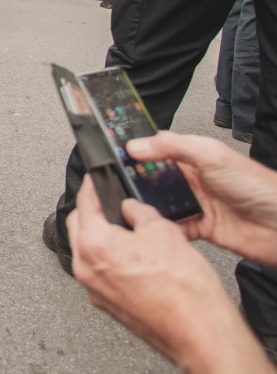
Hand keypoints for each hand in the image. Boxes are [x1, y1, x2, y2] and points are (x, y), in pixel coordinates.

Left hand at [68, 176, 240, 367]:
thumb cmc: (185, 291)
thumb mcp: (163, 230)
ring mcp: (95, 290)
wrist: (201, 334)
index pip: (83, 203)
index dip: (92, 186)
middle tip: (108, 201)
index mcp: (94, 245)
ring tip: (125, 230)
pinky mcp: (107, 304)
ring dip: (99, 236)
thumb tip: (130, 207)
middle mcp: (86, 268)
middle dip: (91, 211)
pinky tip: (132, 257)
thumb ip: (138, 212)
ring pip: (86, 251)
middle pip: (77, 227)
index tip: (94, 179)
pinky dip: (108, 258)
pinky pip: (99, 272)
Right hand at [126, 132, 276, 265]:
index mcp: (194, 156)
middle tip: (117, 182)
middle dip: (136, 180)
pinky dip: (163, 228)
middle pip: (155, 177)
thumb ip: (172, 147)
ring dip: (148, 205)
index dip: (137, 150)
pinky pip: (174, 227)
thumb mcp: (211, 156)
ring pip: (160, 203)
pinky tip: (152, 227)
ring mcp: (196, 203)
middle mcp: (193, 178)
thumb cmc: (257, 186)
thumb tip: (138, 145)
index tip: (115, 152)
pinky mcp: (201, 227)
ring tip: (130, 206)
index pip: (158, 148)